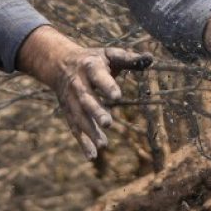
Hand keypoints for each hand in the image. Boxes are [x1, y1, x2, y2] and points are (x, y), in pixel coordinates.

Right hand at [17, 26, 151, 159]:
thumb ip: (129, 58)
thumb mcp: (109, 54)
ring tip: (103, 145)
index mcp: (90, 67)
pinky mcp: (69, 112)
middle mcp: (78, 84)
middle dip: (96, 111)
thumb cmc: (93, 59)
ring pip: (79, 117)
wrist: (60, 63)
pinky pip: (74, 128)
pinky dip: (82, 142)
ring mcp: (71, 100)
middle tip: (108, 123)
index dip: (107, 85)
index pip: (98, 76)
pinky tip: (92, 156)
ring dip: (90, 131)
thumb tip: (151, 58)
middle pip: (86, 99)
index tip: (117, 96)